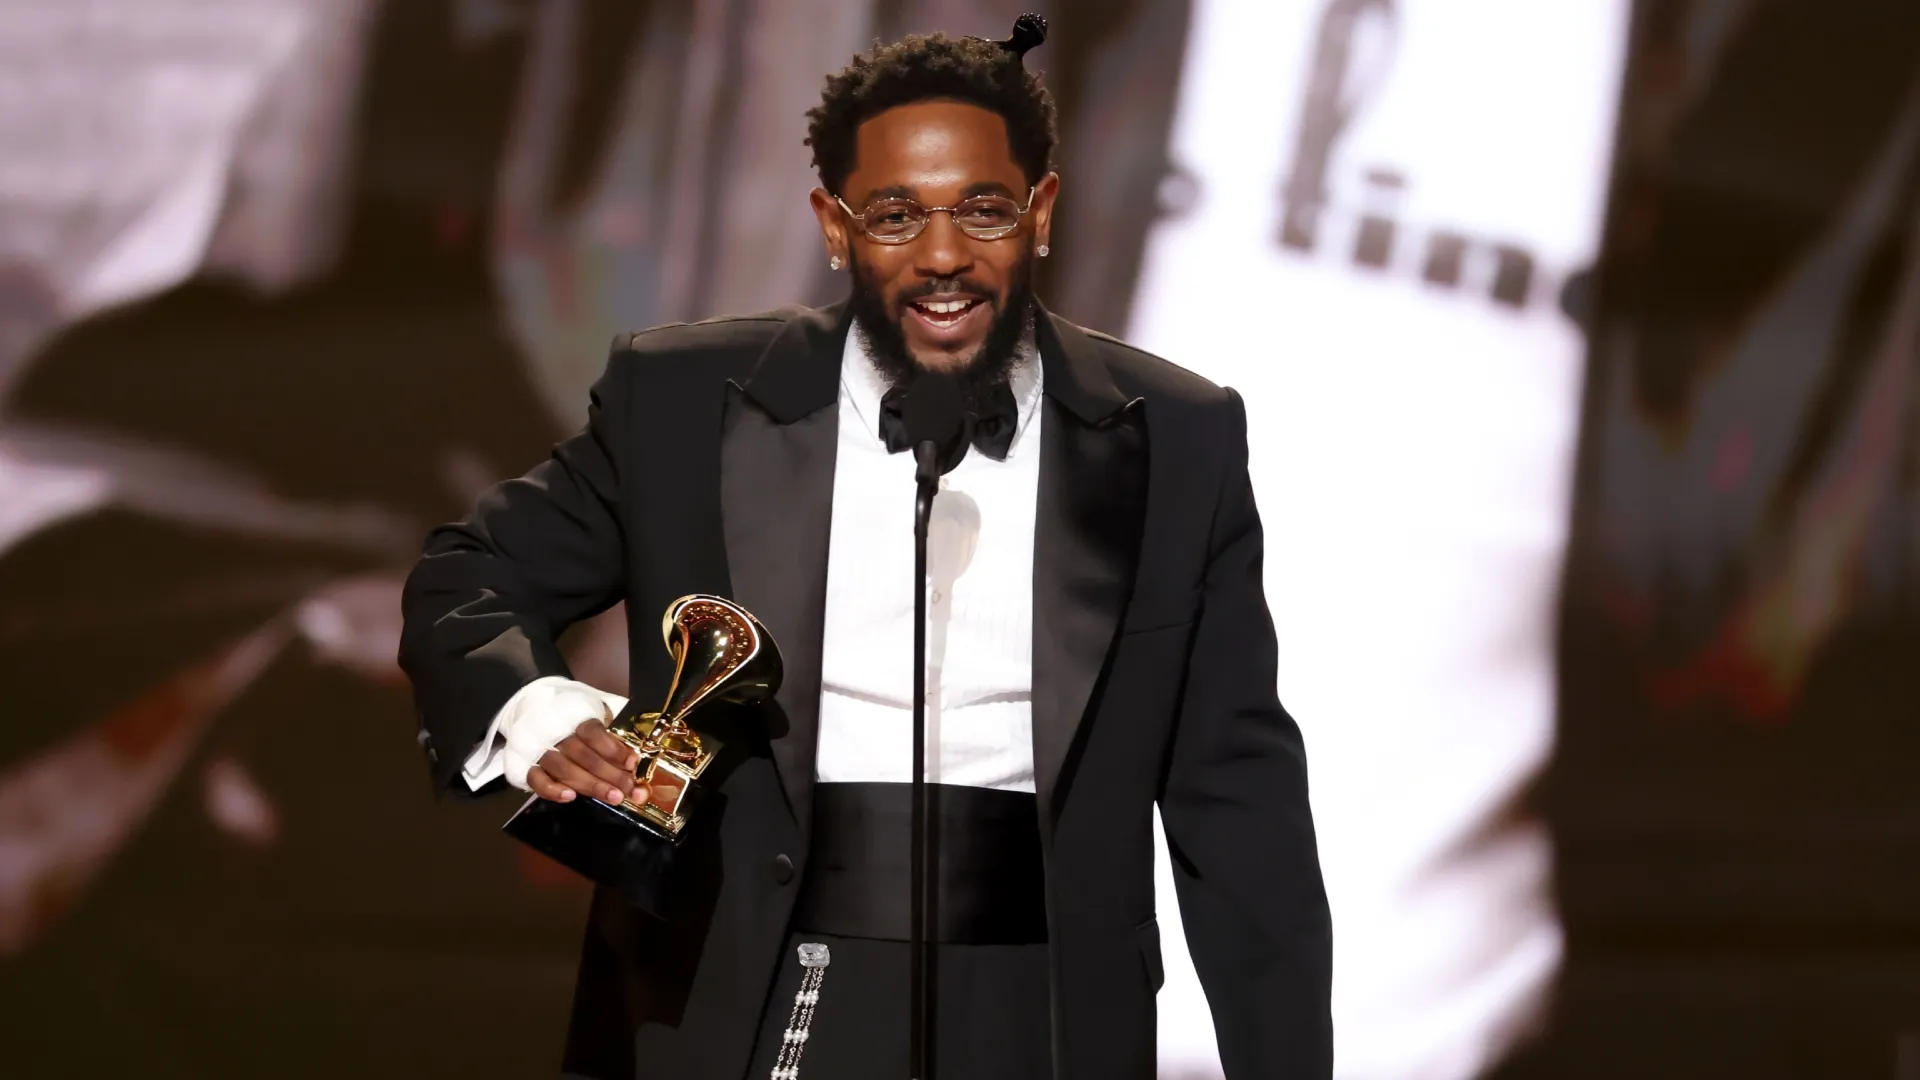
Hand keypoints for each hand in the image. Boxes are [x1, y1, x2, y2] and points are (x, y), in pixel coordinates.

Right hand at [526, 720, 651, 807]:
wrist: (532, 710)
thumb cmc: (574, 719)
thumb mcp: (597, 716)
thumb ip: (613, 736)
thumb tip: (635, 761)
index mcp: (574, 717)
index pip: (593, 733)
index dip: (613, 749)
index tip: (632, 763)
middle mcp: (556, 734)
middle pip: (583, 755)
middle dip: (610, 774)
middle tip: (630, 790)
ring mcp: (539, 751)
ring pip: (563, 769)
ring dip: (589, 785)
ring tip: (613, 797)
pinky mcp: (526, 766)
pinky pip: (535, 780)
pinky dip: (551, 790)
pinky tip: (570, 797)